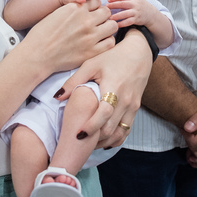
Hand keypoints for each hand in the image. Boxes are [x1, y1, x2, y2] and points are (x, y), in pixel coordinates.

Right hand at [24, 0, 116, 76]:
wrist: (37, 55)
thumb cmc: (42, 35)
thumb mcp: (56, 13)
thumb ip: (73, 9)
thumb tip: (84, 7)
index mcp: (75, 8)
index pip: (96, 0)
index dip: (95, 7)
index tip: (92, 12)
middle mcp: (85, 20)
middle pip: (107, 11)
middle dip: (103, 16)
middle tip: (97, 23)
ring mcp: (90, 36)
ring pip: (112, 26)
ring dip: (107, 27)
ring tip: (100, 32)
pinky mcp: (92, 51)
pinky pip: (110, 42)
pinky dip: (107, 41)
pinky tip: (100, 43)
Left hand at [59, 32, 153, 148]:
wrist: (138, 53)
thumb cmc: (113, 57)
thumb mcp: (91, 64)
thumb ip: (74, 81)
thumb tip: (57, 97)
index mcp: (114, 88)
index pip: (104, 113)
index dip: (91, 126)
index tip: (78, 134)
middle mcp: (125, 101)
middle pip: (111, 128)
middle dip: (95, 138)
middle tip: (79, 141)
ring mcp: (132, 106)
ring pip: (120, 133)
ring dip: (105, 141)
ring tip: (89, 143)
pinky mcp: (135, 109)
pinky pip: (127, 130)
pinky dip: (116, 139)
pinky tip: (104, 141)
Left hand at [106, 0, 158, 28]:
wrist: (151, 14)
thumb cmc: (142, 5)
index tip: (108, 0)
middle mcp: (135, 4)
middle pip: (122, 4)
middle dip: (113, 5)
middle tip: (106, 7)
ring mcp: (136, 12)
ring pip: (124, 14)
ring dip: (116, 16)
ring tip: (109, 18)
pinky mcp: (137, 19)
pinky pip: (128, 22)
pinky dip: (122, 24)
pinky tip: (116, 25)